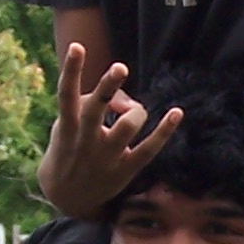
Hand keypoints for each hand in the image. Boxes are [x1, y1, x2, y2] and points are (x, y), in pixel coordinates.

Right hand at [39, 41, 183, 219]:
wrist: (68, 197)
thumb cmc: (71, 148)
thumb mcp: (68, 125)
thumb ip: (91, 103)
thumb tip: (123, 97)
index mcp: (68, 126)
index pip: (66, 95)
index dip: (71, 70)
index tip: (78, 46)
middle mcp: (85, 141)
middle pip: (96, 110)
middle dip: (107, 88)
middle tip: (120, 68)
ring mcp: (105, 157)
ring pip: (126, 127)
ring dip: (135, 111)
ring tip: (133, 110)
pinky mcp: (124, 170)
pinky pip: (148, 149)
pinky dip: (164, 131)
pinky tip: (176, 112)